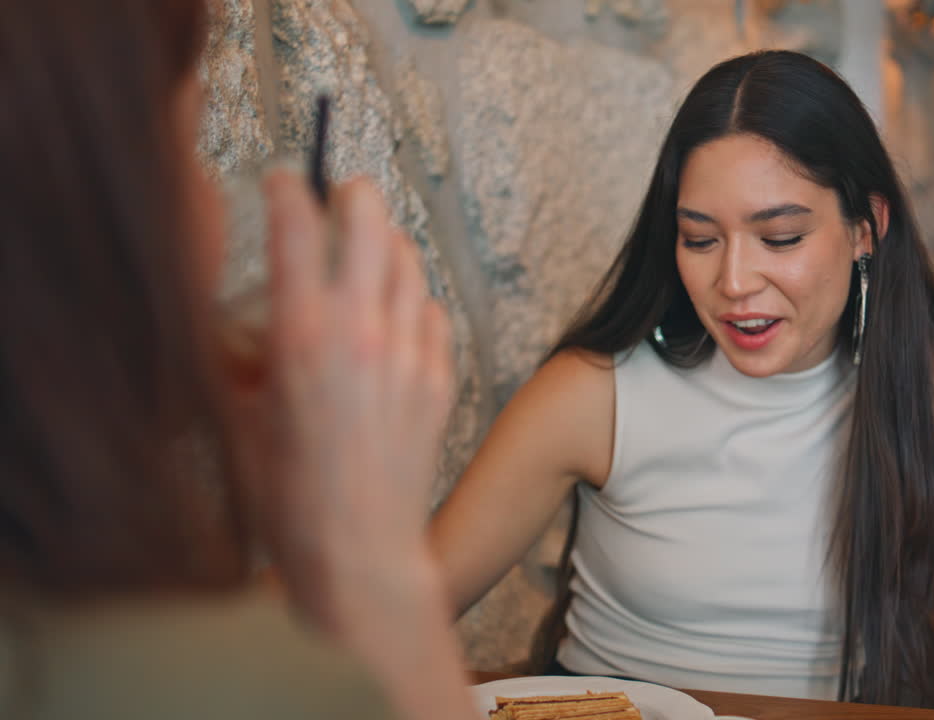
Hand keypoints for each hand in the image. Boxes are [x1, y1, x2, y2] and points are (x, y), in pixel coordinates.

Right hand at [232, 170, 453, 620]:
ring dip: (386, 243)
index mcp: (301, 335)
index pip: (297, 225)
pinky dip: (413, 300)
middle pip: (369, 220)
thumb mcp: (241, 416)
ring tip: (369, 248)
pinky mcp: (438, 379)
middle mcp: (361, 331)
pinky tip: (398, 314)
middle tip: (339, 195)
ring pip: (408, 260)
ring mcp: (408, 353)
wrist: (357, 550)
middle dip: (351, 195)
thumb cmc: (288, 494)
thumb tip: (254, 325)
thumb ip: (245, 358)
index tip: (281, 179)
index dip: (287, 188)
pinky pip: (432, 312)